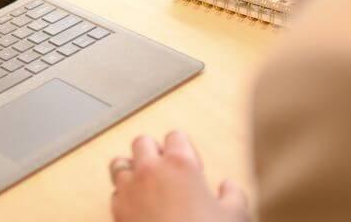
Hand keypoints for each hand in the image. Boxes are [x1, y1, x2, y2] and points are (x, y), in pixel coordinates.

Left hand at [109, 131, 249, 221]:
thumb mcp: (236, 218)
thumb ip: (233, 196)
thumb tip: (228, 187)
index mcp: (180, 164)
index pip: (176, 136)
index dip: (185, 150)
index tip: (193, 168)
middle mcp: (150, 170)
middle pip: (142, 142)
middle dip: (152, 153)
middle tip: (168, 174)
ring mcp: (129, 191)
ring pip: (120, 165)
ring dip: (132, 171)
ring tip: (147, 188)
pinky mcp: (116, 213)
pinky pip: (115, 194)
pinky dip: (124, 198)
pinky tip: (139, 212)